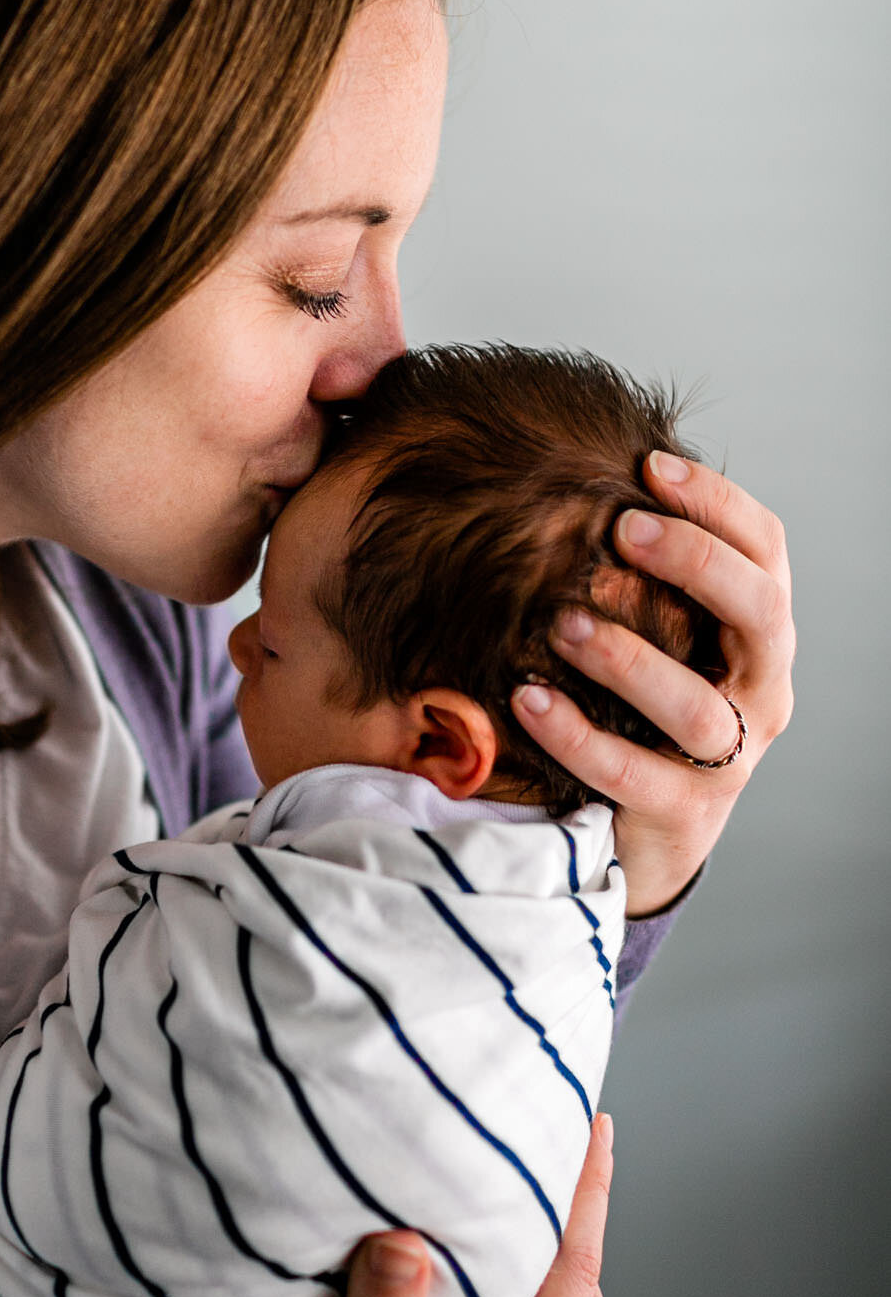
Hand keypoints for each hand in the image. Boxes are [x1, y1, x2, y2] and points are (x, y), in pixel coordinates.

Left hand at [509, 453, 794, 915]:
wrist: (642, 830)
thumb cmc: (642, 706)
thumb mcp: (658, 635)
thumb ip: (640, 576)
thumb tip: (576, 483)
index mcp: (761, 636)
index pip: (766, 553)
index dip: (719, 504)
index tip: (652, 466)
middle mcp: (762, 693)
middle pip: (761, 616)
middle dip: (697, 564)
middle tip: (625, 530)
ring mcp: (730, 760)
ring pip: (698, 709)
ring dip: (630, 660)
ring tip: (563, 622)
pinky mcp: (684, 814)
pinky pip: (633, 774)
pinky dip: (578, 735)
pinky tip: (529, 698)